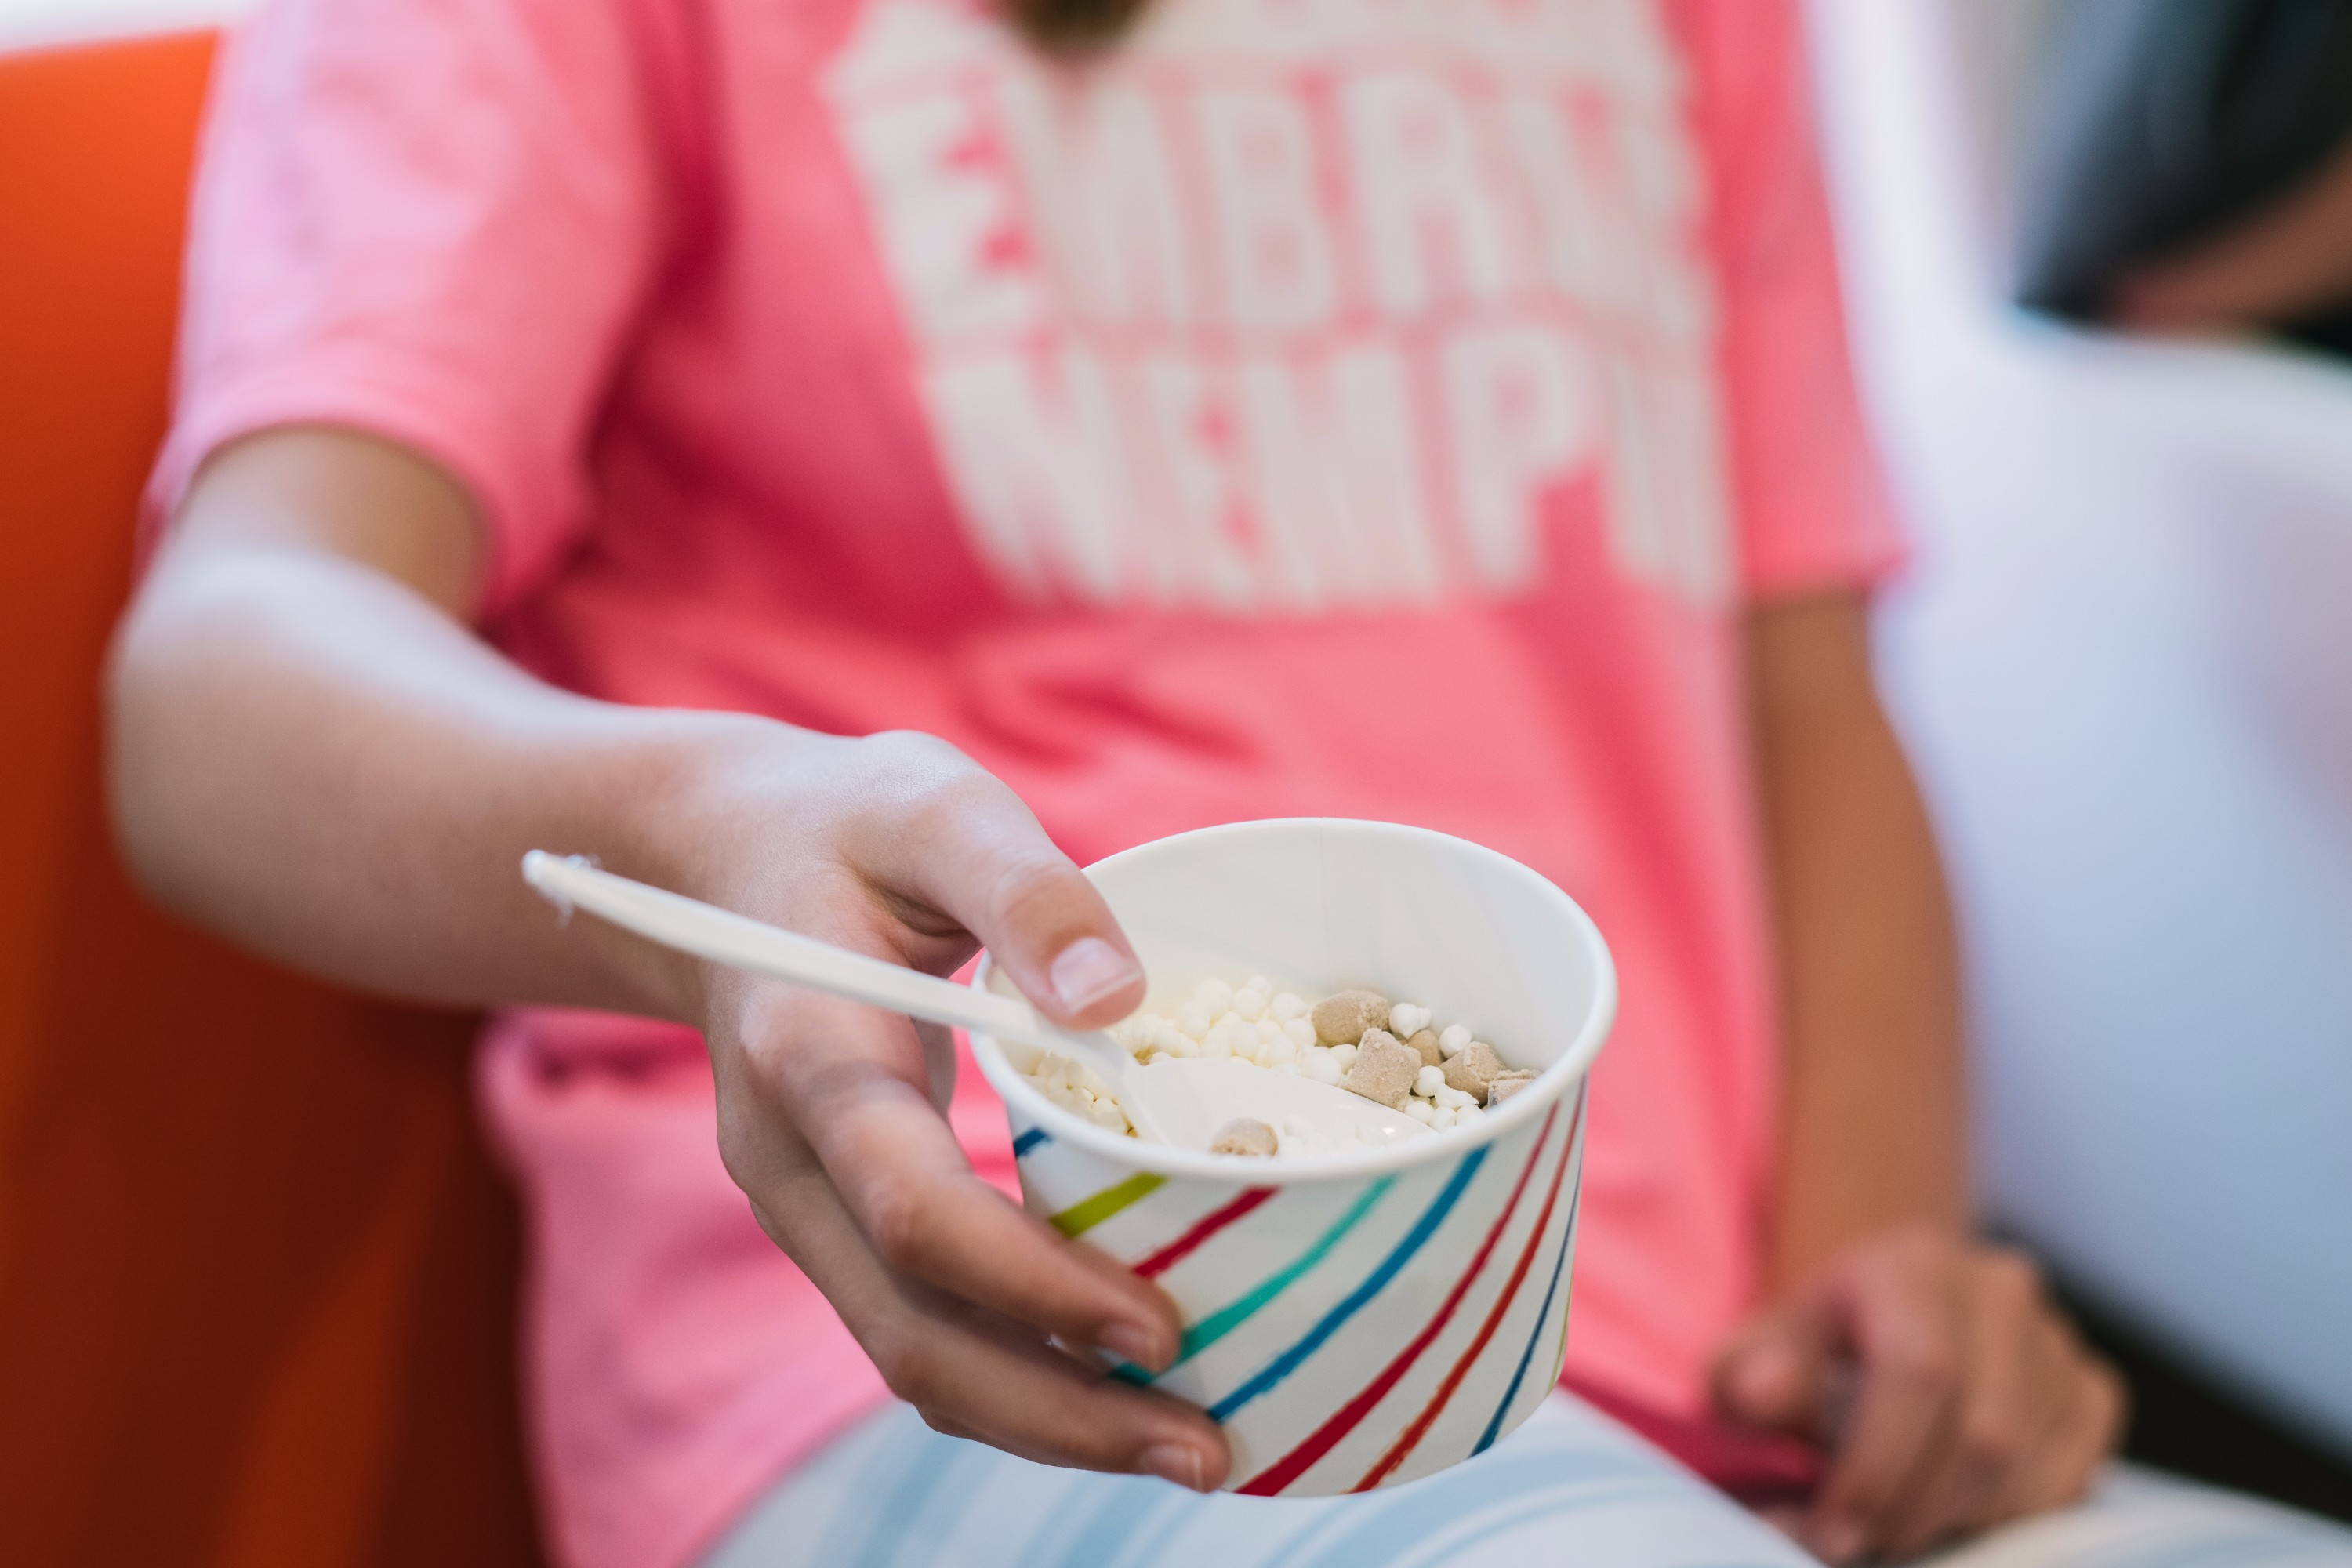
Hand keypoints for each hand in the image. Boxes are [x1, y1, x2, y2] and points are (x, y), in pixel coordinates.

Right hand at [662, 727, 1229, 1488]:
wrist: (720, 861)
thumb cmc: (849, 825)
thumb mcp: (935, 805)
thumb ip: (1024, 887)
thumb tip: (1122, 1000)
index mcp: (809, 1053)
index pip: (912, 1209)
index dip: (1034, 1286)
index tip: (1161, 1328)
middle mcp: (790, 1160)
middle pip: (909, 1332)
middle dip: (1058, 1413)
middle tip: (1213, 1452)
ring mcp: (808, 1206)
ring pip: (913, 1355)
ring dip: (1048, 1422)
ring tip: (1194, 1445)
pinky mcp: (844, 1220)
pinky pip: (926, 1325)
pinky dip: (1023, 1377)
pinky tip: (1124, 1388)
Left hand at [1710, 1225, 2124, 1561]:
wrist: (1874, 1321)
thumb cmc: (1811, 1350)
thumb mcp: (1756, 1354)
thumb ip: (1748, 1376)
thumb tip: (1765, 1392)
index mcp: (1910, 1265)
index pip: (1920, 1373)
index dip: (1878, 1468)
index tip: (1831, 1531)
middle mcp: (1997, 1290)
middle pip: (1981, 1434)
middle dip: (1910, 1512)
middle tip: (1855, 1546)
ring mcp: (2055, 1339)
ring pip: (2027, 1468)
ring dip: (1954, 1524)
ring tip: (1891, 1531)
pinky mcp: (2090, 1390)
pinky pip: (2069, 1482)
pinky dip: (2006, 1521)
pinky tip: (1948, 1517)